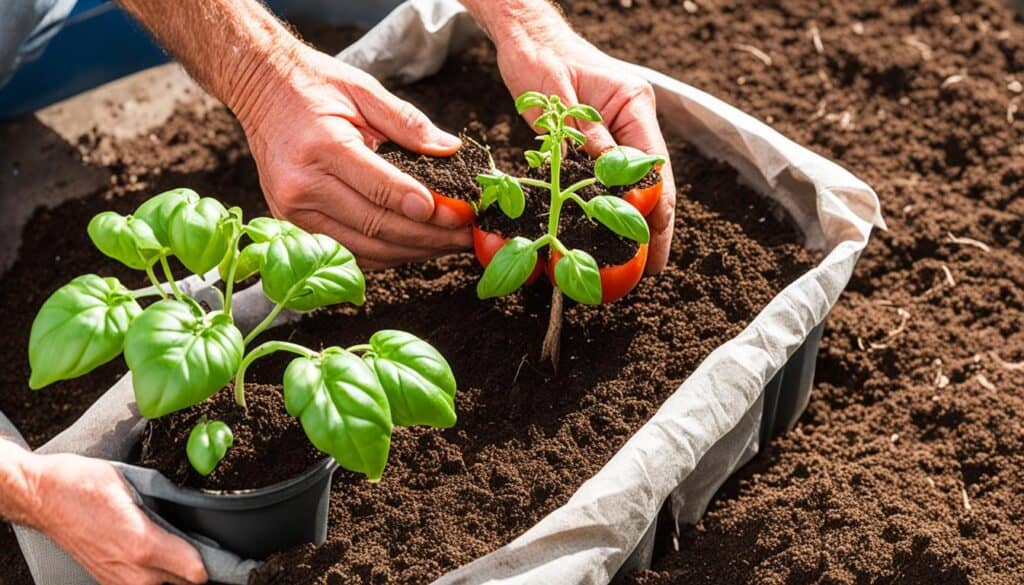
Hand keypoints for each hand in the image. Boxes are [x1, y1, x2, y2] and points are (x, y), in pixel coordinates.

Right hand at [26, 453, 207, 584]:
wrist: (43, 495)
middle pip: (185, 581)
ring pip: (165, 584)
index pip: (198, 572)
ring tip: (179, 544)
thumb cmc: (83, 485)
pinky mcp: (108, 582)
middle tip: (205, 542)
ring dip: (176, 569)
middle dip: (198, 563)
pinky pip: (144, 584)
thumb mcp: (138, 486)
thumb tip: (197, 515)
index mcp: (144, 547)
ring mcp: (119, 581)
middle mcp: (132, 573)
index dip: (218, 561)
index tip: (230, 554)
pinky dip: (156, 572)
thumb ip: (171, 507)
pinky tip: (157, 551)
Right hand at [234, 44, 472, 269]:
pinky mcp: (291, 226)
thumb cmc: (314, 87)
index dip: (424, 207)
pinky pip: (348, 253)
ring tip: (450, 243)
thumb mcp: (364, 89)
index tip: (458, 213)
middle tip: (467, 234)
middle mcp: (301, 186)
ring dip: (413, 251)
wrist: (260, 90)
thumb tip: (452, 150)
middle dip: (429, 235)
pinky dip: (386, 256)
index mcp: (321, 147)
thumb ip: (408, 123)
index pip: (380, 188)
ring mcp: (292, 212)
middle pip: (377, 226)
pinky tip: (416, 246)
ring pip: (365, 249)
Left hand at [487, 14, 675, 273]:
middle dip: (653, 225)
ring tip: (632, 262)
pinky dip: (610, 205)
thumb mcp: (557, 96)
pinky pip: (610, 177)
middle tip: (650, 269)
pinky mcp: (600, 137)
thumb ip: (582, 134)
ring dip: (633, 220)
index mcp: (633, 104)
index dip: (656, 210)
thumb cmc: (539, 57)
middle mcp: (634, 118)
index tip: (653, 247)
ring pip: (633, 183)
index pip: (653, 166)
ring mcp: (620, 128)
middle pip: (652, 181)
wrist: (526, 36)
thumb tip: (606, 173)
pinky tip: (604, 232)